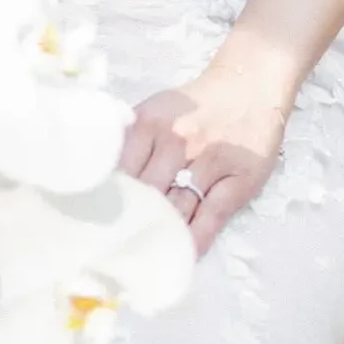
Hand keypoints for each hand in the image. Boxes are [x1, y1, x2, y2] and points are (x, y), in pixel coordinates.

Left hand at [118, 61, 290, 255]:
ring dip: (161, 233)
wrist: (249, 86)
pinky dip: (196, 238)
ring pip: (178, 207)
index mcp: (148, 124)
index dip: (106, 199)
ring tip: (144, 258)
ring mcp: (210, 161)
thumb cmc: (196, 105)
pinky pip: (213, 215)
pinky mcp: (239, 180)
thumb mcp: (155, 112)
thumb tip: (100, 183)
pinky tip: (183, 253)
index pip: (119, 170)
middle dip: (130, 221)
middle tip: (115, 249)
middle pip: (147, 192)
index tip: (94, 223)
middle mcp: (177, 141)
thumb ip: (128, 143)